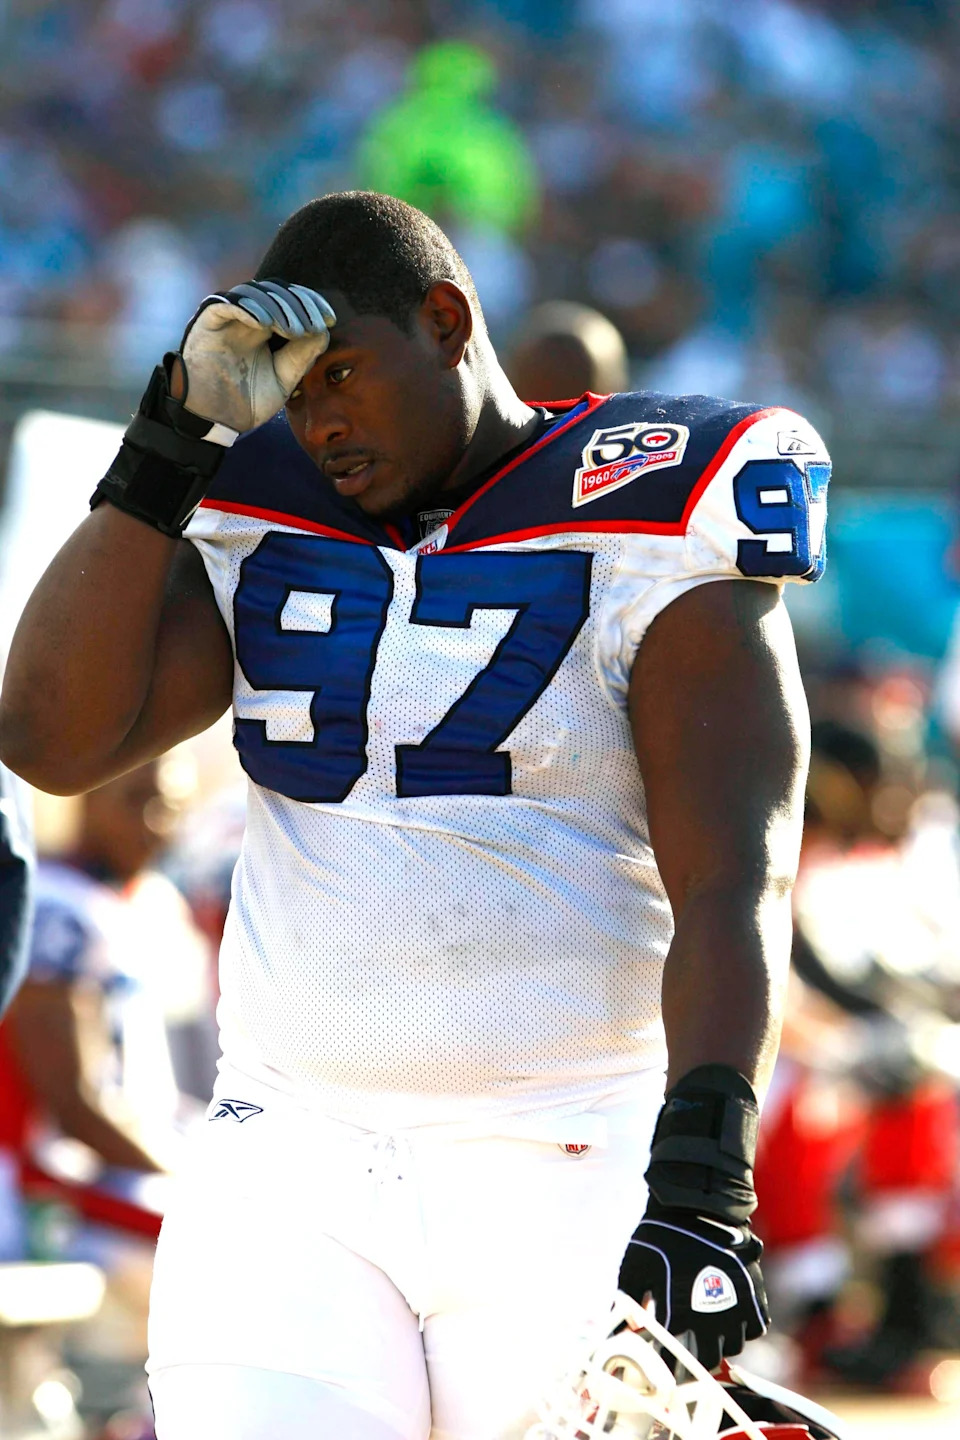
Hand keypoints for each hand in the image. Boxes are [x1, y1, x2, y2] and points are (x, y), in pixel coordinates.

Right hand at [178, 279, 335, 432]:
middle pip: (275, 292)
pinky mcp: (207, 322)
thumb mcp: (284, 378)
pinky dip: (247, 309)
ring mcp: (228, 318)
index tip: (329, 319)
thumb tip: (324, 331)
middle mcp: (247, 318)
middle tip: (314, 324)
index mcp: (265, 328)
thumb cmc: (247, 402)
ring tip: (293, 329)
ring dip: (277, 306)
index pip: (290, 301)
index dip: (310, 303)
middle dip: (299, 304)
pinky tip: (265, 323)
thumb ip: (302, 355)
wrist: (215, 421)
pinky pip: (225, 304)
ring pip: (253, 293)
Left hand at [617, 1204, 768, 1370]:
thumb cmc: (659, 1236)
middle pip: (707, 1358)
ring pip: (734, 1345)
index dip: (665, 1363)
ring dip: (721, 1342)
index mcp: (678, 1315)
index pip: (672, 1359)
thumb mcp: (633, 1267)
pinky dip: (745, 1326)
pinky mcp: (753, 1291)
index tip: (661, 1360)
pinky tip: (731, 1315)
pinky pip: (755, 1326)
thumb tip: (623, 1327)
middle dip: (695, 1356)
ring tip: (709, 1329)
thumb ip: (628, 1301)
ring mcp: (736, 1305)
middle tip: (685, 1346)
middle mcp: (711, 1318)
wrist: (694, 1204)